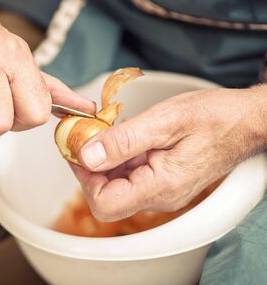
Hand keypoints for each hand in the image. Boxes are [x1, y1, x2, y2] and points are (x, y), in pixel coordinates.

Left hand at [70, 86, 266, 221]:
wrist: (244, 120)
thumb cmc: (214, 118)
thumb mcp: (164, 121)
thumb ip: (123, 141)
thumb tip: (87, 156)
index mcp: (160, 187)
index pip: (104, 203)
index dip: (83, 177)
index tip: (78, 148)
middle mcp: (159, 196)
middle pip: (106, 195)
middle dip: (90, 165)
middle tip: (86, 134)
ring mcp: (160, 190)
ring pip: (116, 183)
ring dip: (104, 158)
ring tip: (105, 129)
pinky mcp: (161, 180)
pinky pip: (130, 174)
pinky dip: (118, 155)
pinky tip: (122, 135)